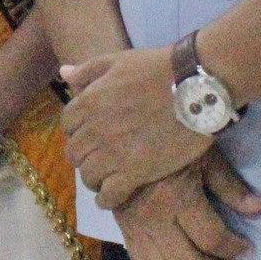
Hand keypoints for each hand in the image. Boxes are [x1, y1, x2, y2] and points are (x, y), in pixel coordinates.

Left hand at [61, 48, 212, 209]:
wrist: (196, 88)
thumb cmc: (159, 68)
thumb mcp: (119, 60)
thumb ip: (88, 69)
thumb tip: (64, 73)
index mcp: (89, 102)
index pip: (67, 125)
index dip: (78, 130)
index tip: (91, 134)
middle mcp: (95, 130)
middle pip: (74, 153)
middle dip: (84, 155)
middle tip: (99, 157)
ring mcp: (113, 154)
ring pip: (88, 176)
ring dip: (94, 178)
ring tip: (106, 178)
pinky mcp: (135, 173)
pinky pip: (109, 195)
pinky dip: (107, 199)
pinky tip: (114, 197)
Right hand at [111, 146, 260, 259]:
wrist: (122, 133)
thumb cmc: (170, 139)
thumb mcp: (204, 156)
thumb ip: (230, 186)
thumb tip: (257, 209)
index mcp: (178, 197)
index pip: (212, 239)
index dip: (234, 248)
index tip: (245, 245)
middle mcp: (155, 218)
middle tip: (227, 259)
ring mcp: (136, 227)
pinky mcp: (124, 229)